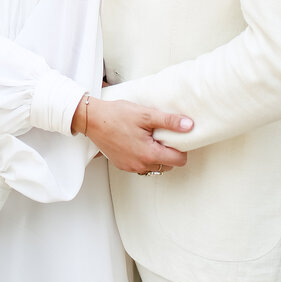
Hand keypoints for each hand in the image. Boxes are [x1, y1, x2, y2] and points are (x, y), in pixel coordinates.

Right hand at [73, 97, 192, 174]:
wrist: (92, 119)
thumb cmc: (116, 115)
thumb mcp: (145, 114)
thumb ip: (169, 121)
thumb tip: (189, 126)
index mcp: (149, 154)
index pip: (179, 161)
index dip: (181, 148)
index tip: (175, 136)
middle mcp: (140, 165)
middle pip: (168, 165)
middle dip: (168, 152)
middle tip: (160, 134)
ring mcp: (130, 167)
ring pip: (154, 166)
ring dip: (156, 155)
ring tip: (148, 137)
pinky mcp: (122, 165)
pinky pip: (141, 165)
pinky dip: (143, 156)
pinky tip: (137, 141)